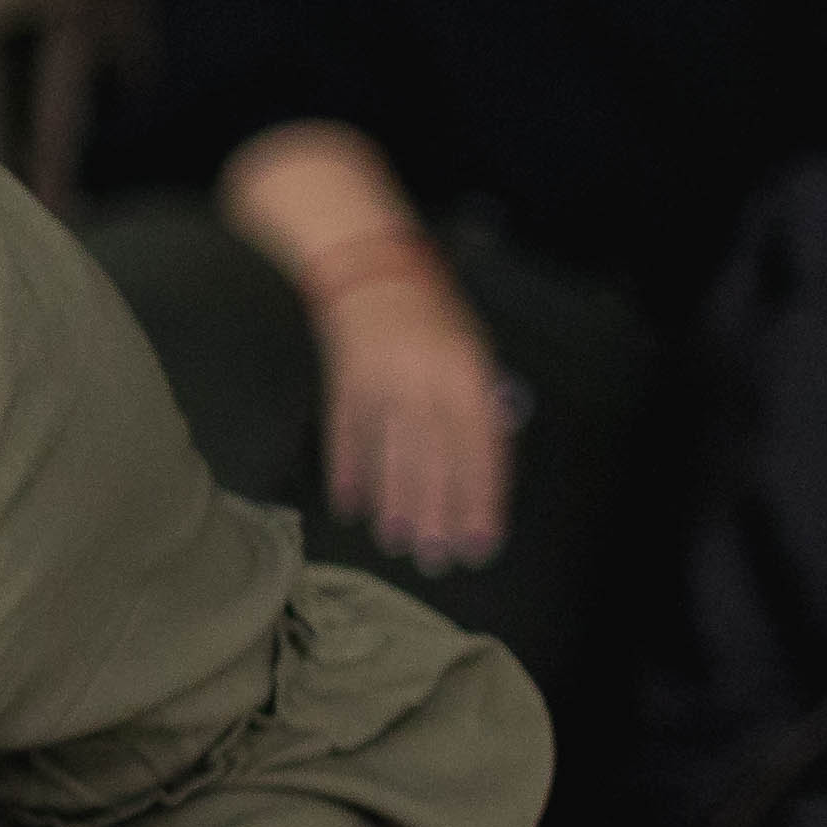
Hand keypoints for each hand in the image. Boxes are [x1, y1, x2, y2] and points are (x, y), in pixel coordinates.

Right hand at [303, 247, 509, 571]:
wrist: (369, 268)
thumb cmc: (432, 313)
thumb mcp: (474, 350)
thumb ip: (481, 404)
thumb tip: (485, 462)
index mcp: (465, 374)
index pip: (479, 450)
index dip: (481, 500)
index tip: (480, 540)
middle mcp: (424, 382)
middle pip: (433, 460)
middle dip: (436, 513)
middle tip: (437, 557)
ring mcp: (379, 383)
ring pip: (389, 454)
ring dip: (392, 503)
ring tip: (397, 542)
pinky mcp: (342, 384)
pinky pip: (347, 435)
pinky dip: (348, 471)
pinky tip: (350, 505)